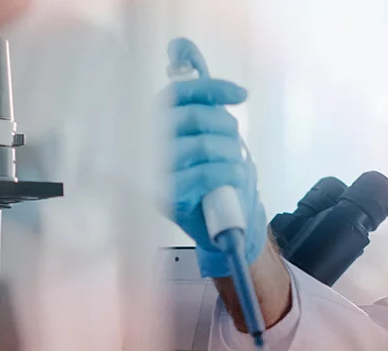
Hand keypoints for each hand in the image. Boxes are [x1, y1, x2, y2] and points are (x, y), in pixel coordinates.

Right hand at [167, 40, 266, 277]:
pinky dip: (229, 173)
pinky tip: (234, 179)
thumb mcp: (207, 140)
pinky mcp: (166, 196)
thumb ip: (209, 111)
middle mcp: (146, 143)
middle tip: (236, 144)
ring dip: (231, 153)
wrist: (214, 225)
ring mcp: (154, 171)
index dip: (212, 88)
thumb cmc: (210, 177)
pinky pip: (205, 173)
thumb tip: (234, 89)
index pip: (178, 93)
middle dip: (226, 126)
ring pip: (202, 144)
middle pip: (193, 116)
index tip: (242, 95)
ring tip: (235, 165)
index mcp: (153, 124)